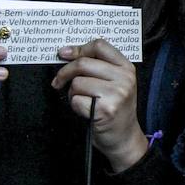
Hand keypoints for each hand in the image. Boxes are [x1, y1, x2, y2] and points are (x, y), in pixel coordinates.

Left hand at [52, 39, 145, 172]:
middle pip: (83, 63)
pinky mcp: (105, 109)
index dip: (78, 48)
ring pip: (77, 82)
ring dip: (73, 93)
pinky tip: (85, 110)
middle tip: (59, 81)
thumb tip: (67, 52)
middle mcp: (124, 78)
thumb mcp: (116, 82)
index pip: (100, 45)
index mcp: (126, 67)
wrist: (125, 138)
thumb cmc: (115, 109)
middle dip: (65, 72)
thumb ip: (99, 66)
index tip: (64, 54)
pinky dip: (75, 105)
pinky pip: (76, 100)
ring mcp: (116, 93)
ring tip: (82, 100)